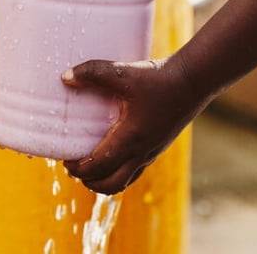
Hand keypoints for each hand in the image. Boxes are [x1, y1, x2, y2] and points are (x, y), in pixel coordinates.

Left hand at [60, 56, 202, 194]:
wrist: (193, 81)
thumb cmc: (158, 78)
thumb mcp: (123, 73)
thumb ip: (93, 72)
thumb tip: (65, 77)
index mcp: (130, 140)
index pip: (98, 168)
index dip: (78, 168)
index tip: (64, 159)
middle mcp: (141, 152)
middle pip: (110, 184)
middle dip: (88, 181)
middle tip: (74, 167)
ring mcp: (151, 152)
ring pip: (124, 181)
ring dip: (104, 180)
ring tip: (89, 166)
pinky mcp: (158, 146)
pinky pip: (135, 171)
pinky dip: (119, 172)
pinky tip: (113, 155)